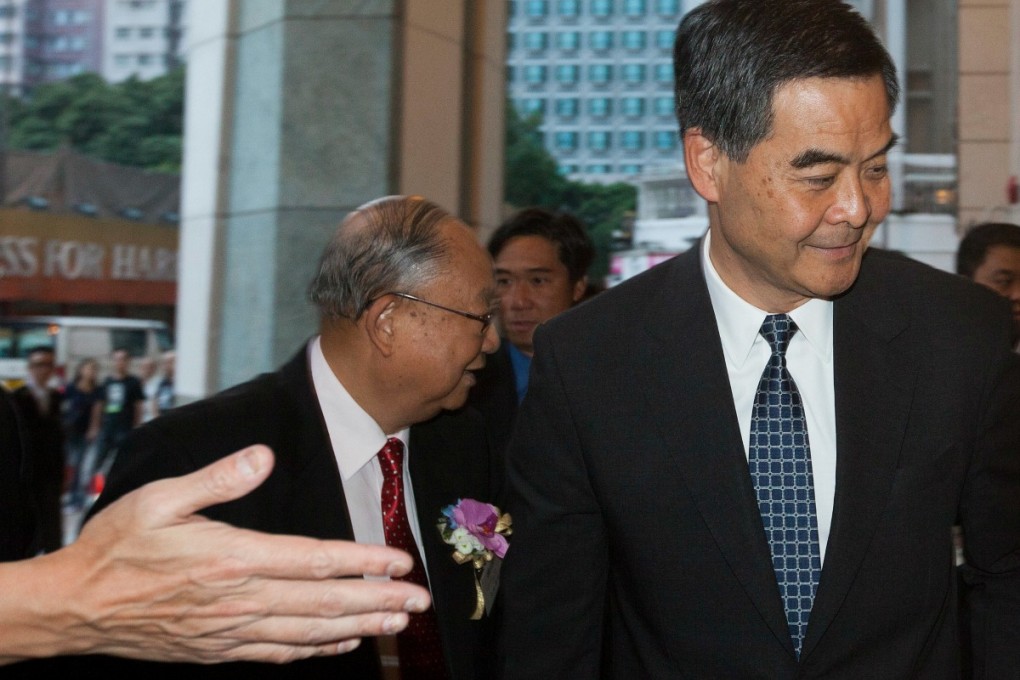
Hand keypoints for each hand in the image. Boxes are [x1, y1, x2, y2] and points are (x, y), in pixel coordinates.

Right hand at [0, 445, 430, 664]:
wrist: (75, 608)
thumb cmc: (116, 547)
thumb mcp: (159, 498)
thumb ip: (217, 478)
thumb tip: (263, 457)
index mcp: (232, 558)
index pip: (315, 560)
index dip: (364, 561)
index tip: (401, 562)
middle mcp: (240, 600)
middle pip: (325, 602)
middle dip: (379, 601)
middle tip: (420, 601)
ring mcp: (232, 632)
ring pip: (310, 633)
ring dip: (359, 627)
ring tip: (397, 624)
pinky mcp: (220, 650)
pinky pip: (280, 654)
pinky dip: (317, 650)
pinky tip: (343, 644)